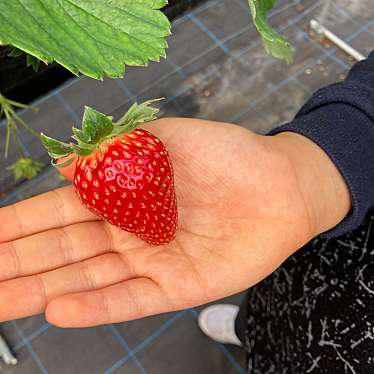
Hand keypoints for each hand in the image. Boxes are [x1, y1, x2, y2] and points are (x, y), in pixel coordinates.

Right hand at [0, 118, 349, 326]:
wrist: (280, 184)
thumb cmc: (225, 155)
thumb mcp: (164, 139)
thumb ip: (115, 151)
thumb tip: (64, 163)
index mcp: (123, 197)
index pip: (60, 212)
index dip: (20, 223)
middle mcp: (130, 233)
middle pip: (64, 251)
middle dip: (19, 263)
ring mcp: (152, 262)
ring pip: (88, 280)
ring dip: (42, 290)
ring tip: (0, 299)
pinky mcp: (179, 286)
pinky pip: (131, 300)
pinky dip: (96, 307)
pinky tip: (58, 309)